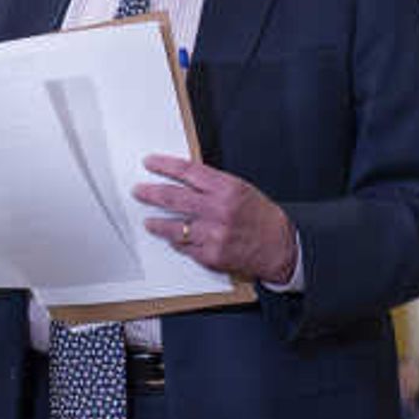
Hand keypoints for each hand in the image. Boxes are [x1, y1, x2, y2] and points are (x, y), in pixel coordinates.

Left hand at [132, 156, 293, 282]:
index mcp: (227, 188)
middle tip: (139, 191)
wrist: (280, 247)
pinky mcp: (211, 255)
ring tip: (149, 222)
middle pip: (174, 198)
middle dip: (151, 193)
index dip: (164, 165)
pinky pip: (185, 247)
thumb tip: (183, 179)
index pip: (187, 171)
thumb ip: (212, 184)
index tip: (150, 163)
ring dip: (157, 223)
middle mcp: (218, 210)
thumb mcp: (240, 189)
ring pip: (175, 227)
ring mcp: (214, 234)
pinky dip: (177, 242)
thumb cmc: (260, 217)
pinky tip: (174, 238)